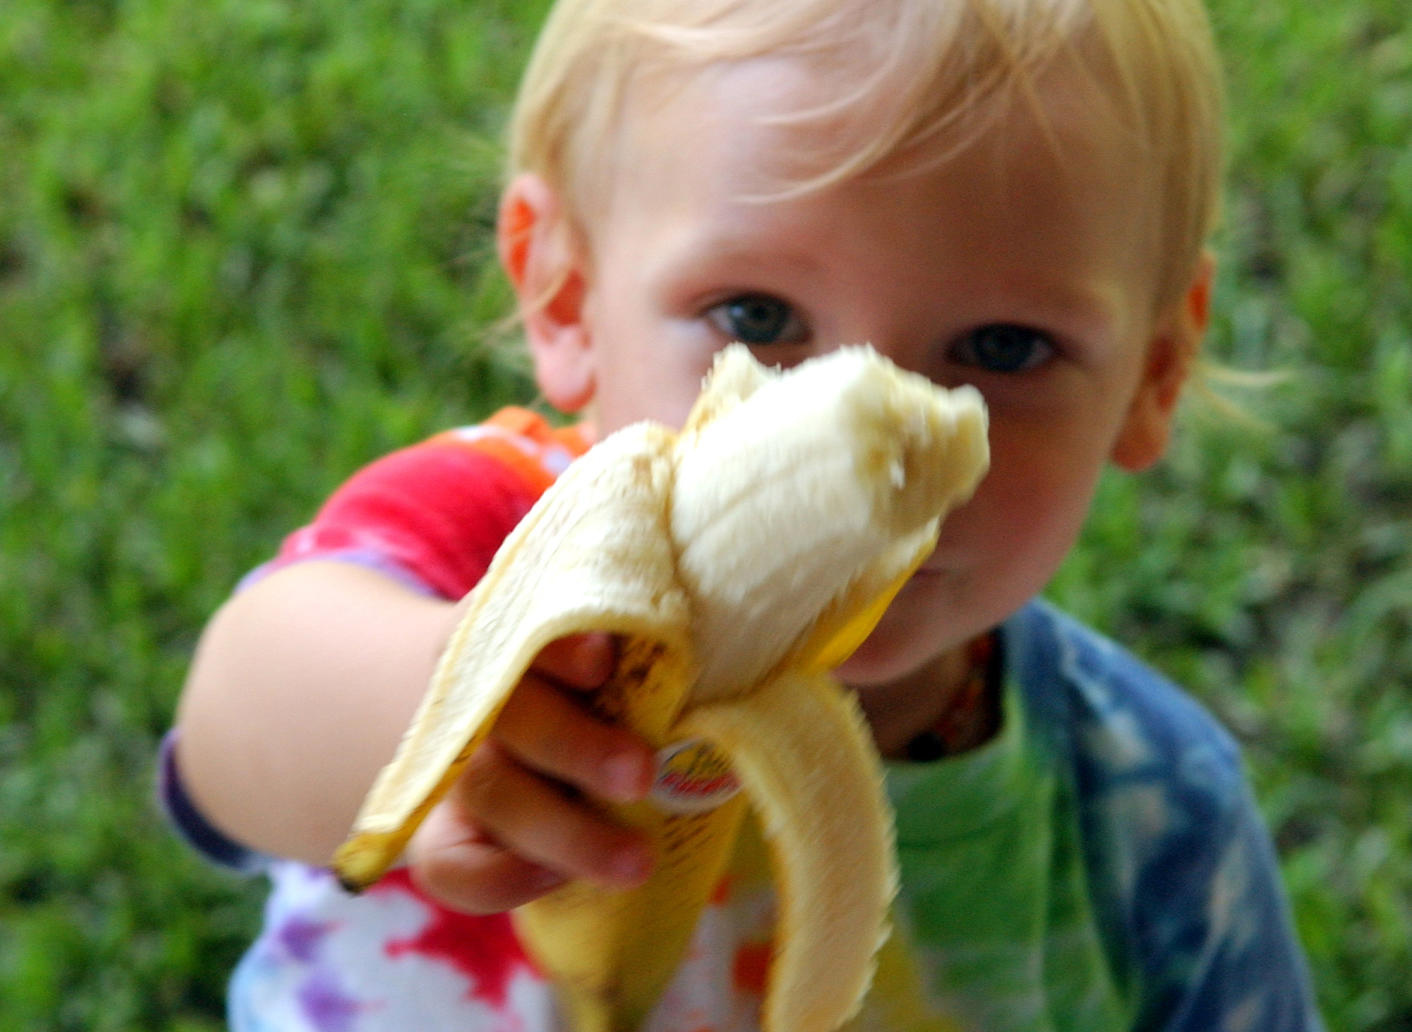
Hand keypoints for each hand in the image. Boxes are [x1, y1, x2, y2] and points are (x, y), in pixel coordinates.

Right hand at [405, 633, 656, 913]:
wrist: (535, 730)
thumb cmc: (611, 688)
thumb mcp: (634, 658)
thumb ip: (659, 657)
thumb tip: (738, 665)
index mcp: (528, 633)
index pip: (522, 623)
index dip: (557, 645)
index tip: (603, 657)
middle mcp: (485, 693)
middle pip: (511, 715)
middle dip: (575, 747)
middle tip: (641, 773)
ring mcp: (461, 765)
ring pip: (491, 793)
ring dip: (565, 832)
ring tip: (638, 862)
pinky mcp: (447, 831)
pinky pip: (451, 866)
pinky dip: (503, 879)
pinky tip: (558, 881)